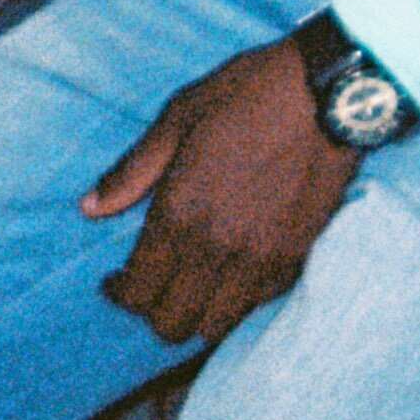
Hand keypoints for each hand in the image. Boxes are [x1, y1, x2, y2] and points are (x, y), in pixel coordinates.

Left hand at [82, 30, 359, 347]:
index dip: (118, 293)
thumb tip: (89, 208)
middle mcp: (216, 248)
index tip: (115, 280)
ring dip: (196, 313)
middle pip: (171, 323)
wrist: (330, 93)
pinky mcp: (295, 258)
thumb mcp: (179, 116)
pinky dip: (236, 300)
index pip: (136, 290)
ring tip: (191, 286)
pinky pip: (255, 305)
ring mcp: (260, 259)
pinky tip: (231, 272)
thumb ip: (132, 170)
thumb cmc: (248, 93)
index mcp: (179, 213)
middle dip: (152, 311)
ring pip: (214, 326)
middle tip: (152, 285)